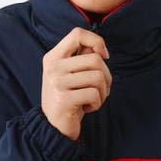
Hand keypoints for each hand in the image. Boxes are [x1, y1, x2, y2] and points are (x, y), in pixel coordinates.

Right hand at [41, 27, 111, 141]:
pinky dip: (97, 103)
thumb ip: (82, 58)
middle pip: (95, 59)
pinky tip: (88, 107)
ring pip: (98, 77)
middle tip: (101, 88)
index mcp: (53, 56)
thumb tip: (99, 48)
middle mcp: (53, 67)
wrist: (53, 127)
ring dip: (103, 92)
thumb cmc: (67, 98)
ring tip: (93, 99)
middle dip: (107, 76)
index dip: (96, 41)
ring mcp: (56, 82)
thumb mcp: (71, 75)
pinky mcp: (63, 99)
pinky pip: (94, 94)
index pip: (77, 34)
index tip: (104, 56)